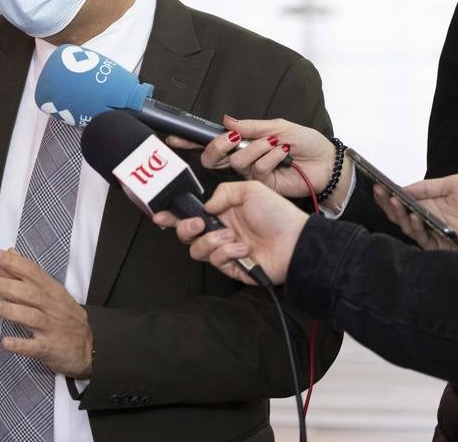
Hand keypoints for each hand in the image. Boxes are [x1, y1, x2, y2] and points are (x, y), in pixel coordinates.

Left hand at [0, 248, 92, 378]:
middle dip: (8, 285)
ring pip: (30, 317)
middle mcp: (53, 307)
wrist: (87, 349)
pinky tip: (6, 342)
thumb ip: (30, 274)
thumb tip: (11, 252)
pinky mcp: (49, 348)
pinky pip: (34, 347)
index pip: (32, 272)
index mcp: (52, 291)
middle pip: (30, 293)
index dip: (13, 263)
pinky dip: (20, 344)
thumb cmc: (66, 317)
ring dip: (10, 310)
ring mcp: (52, 328)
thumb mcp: (53, 292)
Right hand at [152, 181, 306, 284]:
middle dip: (185, 228)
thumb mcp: (249, 190)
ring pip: (197, 250)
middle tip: (198, 224)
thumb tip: (205, 205)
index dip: (173, 215)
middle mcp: (220, 230)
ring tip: (230, 236)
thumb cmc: (279, 214)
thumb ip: (222, 193)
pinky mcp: (232, 267)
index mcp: (222, 212)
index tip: (160, 215)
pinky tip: (243, 248)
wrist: (297, 241)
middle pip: (187, 234)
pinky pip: (216, 261)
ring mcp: (226, 250)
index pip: (191, 213)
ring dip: (210, 241)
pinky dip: (227, 252)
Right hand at [167, 116, 351, 202]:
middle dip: (220, 146)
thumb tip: (226, 121)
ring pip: (236, 162)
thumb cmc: (306, 143)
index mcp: (244, 142)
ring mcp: (251, 175)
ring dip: (258, 148)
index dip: (191, 142)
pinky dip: (269, 157)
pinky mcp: (261, 187)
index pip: (213, 142)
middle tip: (233, 139)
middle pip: (214, 157)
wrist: (327, 164)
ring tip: (277, 145)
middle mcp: (243, 160)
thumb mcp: (279, 127)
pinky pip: (255, 170)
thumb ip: (252, 126)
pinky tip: (283, 155)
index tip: (173, 139)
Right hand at [374, 174, 457, 260]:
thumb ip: (427, 186)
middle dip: (387, 203)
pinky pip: (420, 238)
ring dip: (398, 213)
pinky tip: (413, 216)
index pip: (404, 199)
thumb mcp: (454, 183)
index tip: (379, 185)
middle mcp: (427, 218)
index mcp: (430, 203)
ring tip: (393, 201)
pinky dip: (415, 226)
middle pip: (400, 213)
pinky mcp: (438, 247)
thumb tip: (404, 188)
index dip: (391, 194)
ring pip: (406, 225)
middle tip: (379, 192)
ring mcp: (432, 232)